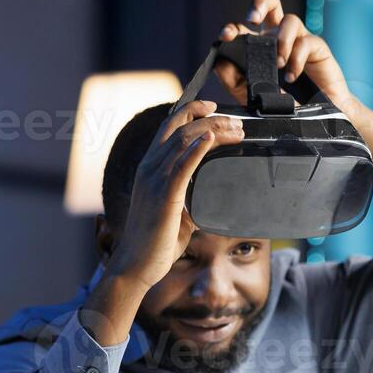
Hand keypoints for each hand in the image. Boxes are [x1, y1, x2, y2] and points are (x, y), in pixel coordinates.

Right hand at [81, 100, 241, 346]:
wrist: (136, 265)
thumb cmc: (155, 243)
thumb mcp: (176, 213)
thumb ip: (190, 200)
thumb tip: (211, 198)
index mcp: (149, 168)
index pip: (169, 127)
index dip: (190, 111)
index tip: (213, 107)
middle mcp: (149, 168)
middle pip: (179, 127)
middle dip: (210, 118)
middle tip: (236, 122)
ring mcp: (153, 180)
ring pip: (183, 141)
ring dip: (213, 131)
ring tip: (236, 130)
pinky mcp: (163, 197)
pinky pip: (181, 167)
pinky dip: (196, 150)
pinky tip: (210, 140)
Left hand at [216, 0, 351, 108]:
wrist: (318, 119)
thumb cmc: (288, 106)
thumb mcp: (253, 97)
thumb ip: (235, 82)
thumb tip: (219, 63)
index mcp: (262, 47)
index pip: (246, 28)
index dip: (234, 27)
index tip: (226, 36)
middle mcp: (280, 38)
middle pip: (271, 4)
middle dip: (260, 4)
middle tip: (253, 19)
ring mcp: (299, 41)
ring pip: (289, 20)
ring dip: (281, 40)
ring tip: (279, 63)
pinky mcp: (317, 48)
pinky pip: (306, 41)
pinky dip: (296, 58)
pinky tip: (291, 76)